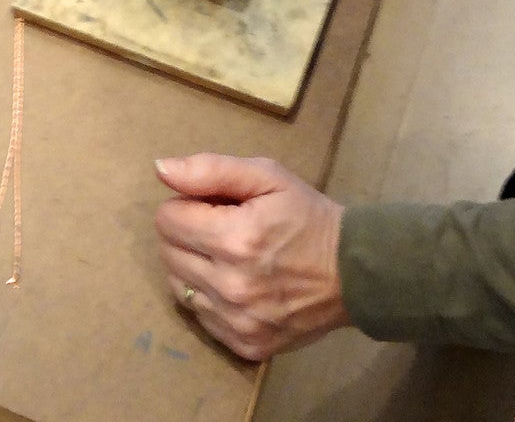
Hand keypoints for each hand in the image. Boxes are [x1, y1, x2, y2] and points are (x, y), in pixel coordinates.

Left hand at [154, 153, 350, 361]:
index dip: (186, 206)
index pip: (167, 220)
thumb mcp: (268, 176)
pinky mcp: (244, 344)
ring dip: (194, 267)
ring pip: (178, 287)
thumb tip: (161, 170)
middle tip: (221, 229)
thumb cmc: (308, 217)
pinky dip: (209, 298)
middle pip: (167, 253)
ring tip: (227, 257)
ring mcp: (236, 321)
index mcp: (234, 239)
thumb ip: (210, 170)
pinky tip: (236, 284)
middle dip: (187, 234)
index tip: (213, 207)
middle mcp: (230, 286)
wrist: (352, 273)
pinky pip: (200, 317)